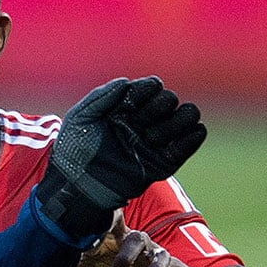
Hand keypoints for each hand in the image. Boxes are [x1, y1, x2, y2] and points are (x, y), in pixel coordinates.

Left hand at [35, 76, 205, 244]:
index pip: (148, 88)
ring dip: (177, 119)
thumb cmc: (74, 148)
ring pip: (185, 118)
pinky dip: (193, 137)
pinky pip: (186, 147)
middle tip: (141, 120)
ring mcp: (153, 142)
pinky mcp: (163, 163)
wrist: (77, 184)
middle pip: (168, 100)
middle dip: (160, 105)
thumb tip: (126, 82)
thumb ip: (102, 96)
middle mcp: (142, 122)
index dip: (149, 87)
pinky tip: (192, 132)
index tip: (143, 93)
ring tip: (153, 135)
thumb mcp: (81, 116)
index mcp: (123, 108)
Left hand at [70, 215, 173, 266]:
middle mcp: (124, 234)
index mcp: (105, 235)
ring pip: (137, 239)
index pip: (95, 219)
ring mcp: (144, 244)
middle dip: (108, 220)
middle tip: (95, 233)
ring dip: (124, 259)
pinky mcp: (161, 258)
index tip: (72, 228)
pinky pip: (160, 259)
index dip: (85, 221)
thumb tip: (48, 266)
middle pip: (117, 218)